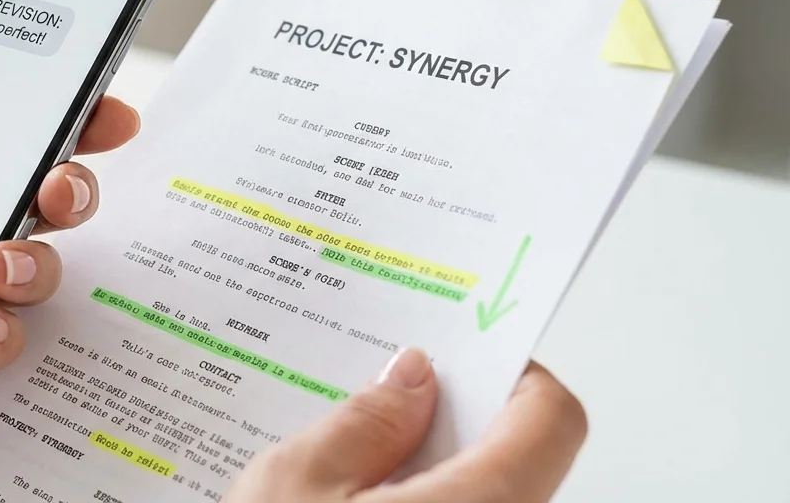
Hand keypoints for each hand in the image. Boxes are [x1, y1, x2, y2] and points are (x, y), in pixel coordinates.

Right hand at [226, 352, 586, 502]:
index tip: (464, 363)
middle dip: (453, 431)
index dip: (512, 378)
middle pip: (518, 467)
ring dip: (430, 483)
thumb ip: (365, 420)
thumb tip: (409, 380)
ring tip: (351, 478)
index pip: (550, 419)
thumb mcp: (297, 485)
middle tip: (383, 413)